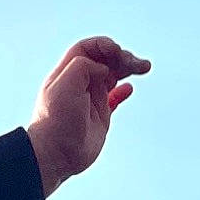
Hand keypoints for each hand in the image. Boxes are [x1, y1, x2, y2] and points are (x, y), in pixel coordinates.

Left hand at [26, 35, 149, 194]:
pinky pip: (114, 98)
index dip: (104, 45)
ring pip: (112, 76)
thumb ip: (83, 67)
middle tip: (136, 64)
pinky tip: (129, 88)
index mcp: (68, 73)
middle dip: (122, 56)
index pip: (87, 49)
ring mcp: (90, 99)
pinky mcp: (100, 116)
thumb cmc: (55, 121)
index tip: (117, 51)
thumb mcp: (65, 84)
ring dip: (129, 68)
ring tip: (144, 67)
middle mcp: (80, 84)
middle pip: (104, 60)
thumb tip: (102, 68)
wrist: (55, 154)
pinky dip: (123, 91)